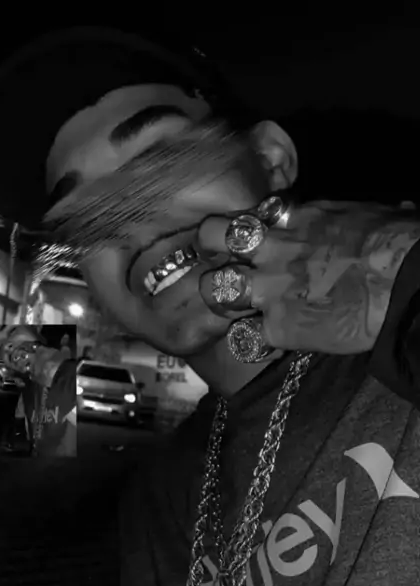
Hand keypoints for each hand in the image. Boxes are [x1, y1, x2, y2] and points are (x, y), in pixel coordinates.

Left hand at [198, 201, 419, 353]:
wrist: (404, 282)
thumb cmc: (399, 243)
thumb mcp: (368, 215)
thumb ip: (352, 220)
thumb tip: (385, 215)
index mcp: (296, 217)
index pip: (251, 215)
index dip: (246, 230)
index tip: (252, 241)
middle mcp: (272, 248)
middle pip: (213, 237)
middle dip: (210, 251)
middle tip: (221, 266)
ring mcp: (269, 288)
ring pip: (214, 288)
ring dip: (220, 301)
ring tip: (232, 310)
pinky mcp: (277, 326)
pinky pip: (245, 338)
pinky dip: (251, 343)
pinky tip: (260, 345)